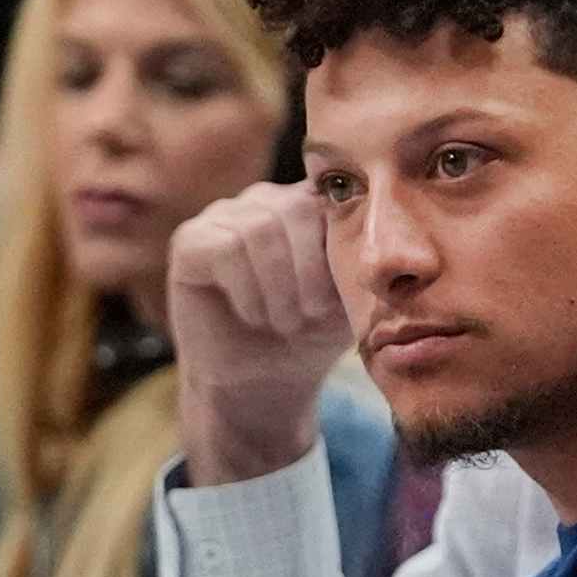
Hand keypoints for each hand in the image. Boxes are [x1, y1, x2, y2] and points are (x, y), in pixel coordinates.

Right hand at [168, 183, 354, 486]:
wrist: (266, 380)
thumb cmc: (311, 336)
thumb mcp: (349, 295)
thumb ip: (363, 258)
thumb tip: (386, 241)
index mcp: (308, 204)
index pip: (330, 196)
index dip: (339, 244)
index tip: (341, 295)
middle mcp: (266, 200)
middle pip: (294, 207)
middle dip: (310, 268)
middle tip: (313, 315)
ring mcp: (224, 216)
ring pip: (260, 226)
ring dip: (279, 284)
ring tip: (286, 322)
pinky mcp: (190, 241)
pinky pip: (223, 247)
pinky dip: (247, 289)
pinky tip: (255, 317)